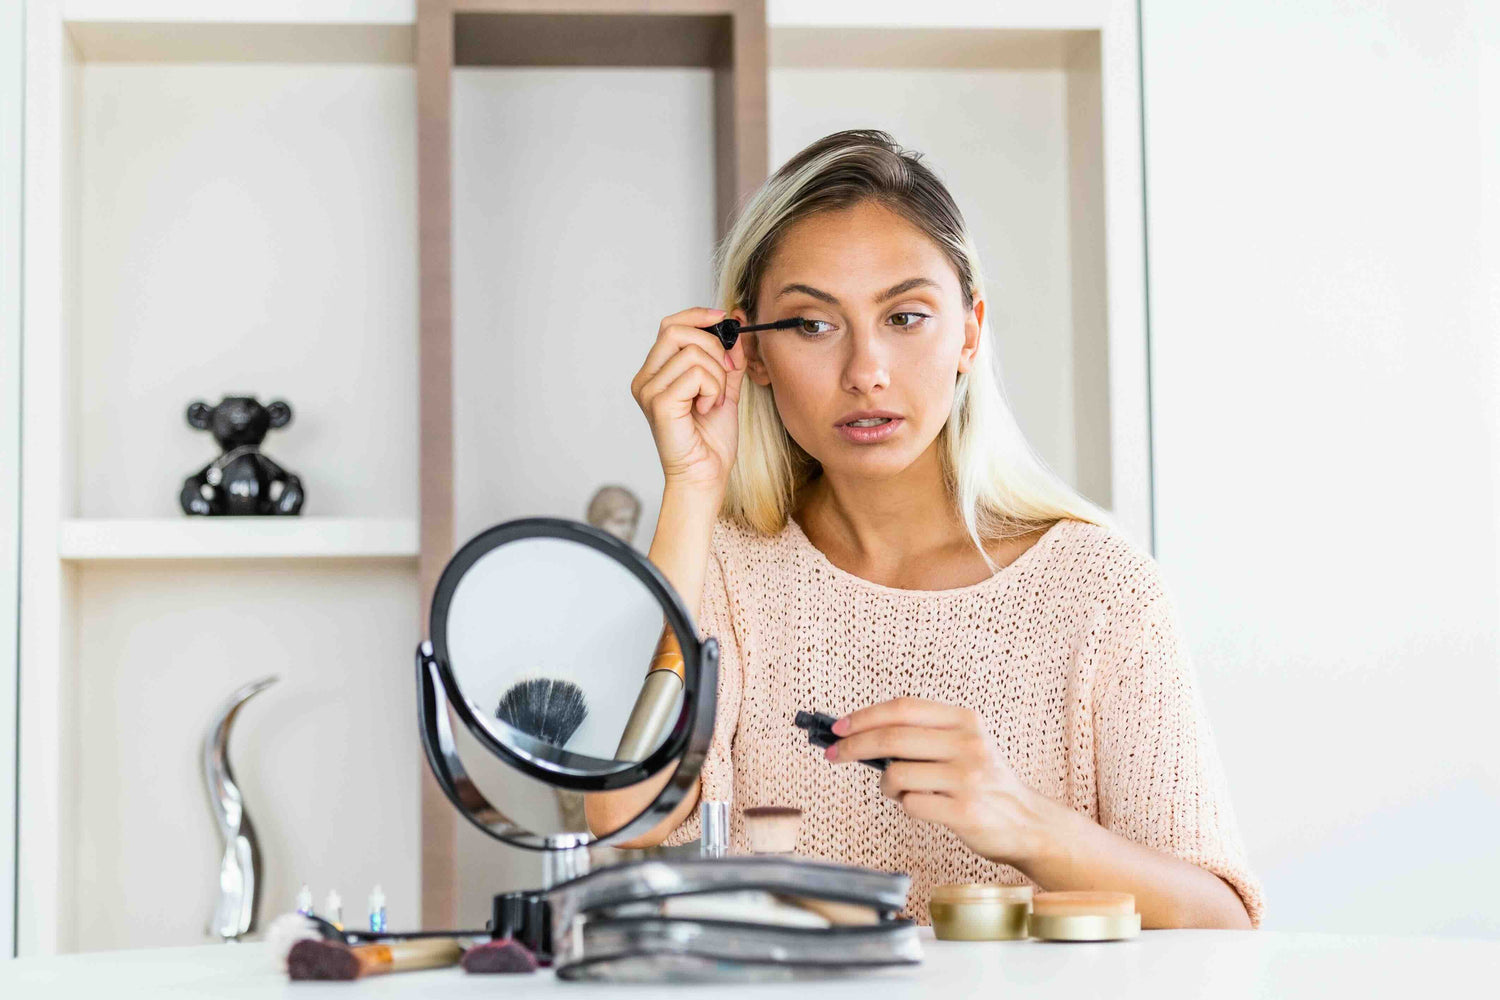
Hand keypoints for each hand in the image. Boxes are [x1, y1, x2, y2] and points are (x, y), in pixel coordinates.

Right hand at [630, 307, 748, 495]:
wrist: (706, 475)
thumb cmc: (710, 441)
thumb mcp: (724, 389)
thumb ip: (727, 359)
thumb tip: (735, 327)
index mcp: (656, 373)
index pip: (670, 325)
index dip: (698, 316)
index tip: (724, 318)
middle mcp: (646, 379)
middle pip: (677, 330)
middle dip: (712, 346)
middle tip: (724, 373)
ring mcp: (649, 390)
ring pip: (693, 353)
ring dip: (717, 375)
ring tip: (713, 401)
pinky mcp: (660, 402)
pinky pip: (696, 373)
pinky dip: (713, 389)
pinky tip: (707, 409)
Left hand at [826, 697, 1052, 866]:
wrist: (1028, 822)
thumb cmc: (985, 783)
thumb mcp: (965, 744)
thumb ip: (924, 735)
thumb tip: (863, 735)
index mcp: (965, 720)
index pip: (903, 708)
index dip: (865, 716)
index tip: (839, 728)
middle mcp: (969, 744)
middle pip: (892, 737)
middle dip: (853, 746)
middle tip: (834, 755)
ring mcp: (968, 778)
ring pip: (896, 773)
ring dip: (886, 785)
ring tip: (899, 791)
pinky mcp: (965, 811)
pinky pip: (910, 804)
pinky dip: (905, 805)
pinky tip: (922, 806)